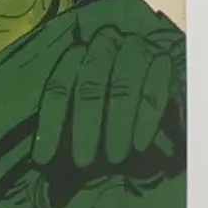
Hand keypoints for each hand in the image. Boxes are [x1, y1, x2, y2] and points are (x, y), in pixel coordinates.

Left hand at [32, 8, 183, 173]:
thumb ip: (68, 116)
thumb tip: (47, 154)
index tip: (43, 159)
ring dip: (117, 126)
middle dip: (85, 127)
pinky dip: (145, 120)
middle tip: (83, 162)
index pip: (58, 87)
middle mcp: (105, 45)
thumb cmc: (111, 94)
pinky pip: (153, 92)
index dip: (49, 124)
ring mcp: (136, 51)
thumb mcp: (87, 100)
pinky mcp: (164, 62)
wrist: (160, 70)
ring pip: (122, 89)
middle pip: (90, 87)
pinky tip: (140, 144)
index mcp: (78, 53)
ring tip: (114, 158)